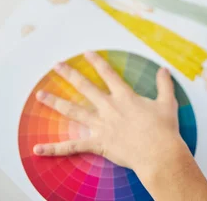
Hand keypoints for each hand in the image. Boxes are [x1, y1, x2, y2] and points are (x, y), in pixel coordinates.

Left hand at [33, 51, 185, 171]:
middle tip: (56, 65)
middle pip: (84, 87)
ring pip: (73, 111)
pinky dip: (54, 149)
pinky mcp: (98, 143)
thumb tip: (164, 70)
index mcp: (125, 96)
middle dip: (69, 74)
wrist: (159, 153)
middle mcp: (109, 107)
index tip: (86, 53)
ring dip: (55, 102)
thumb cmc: (164, 129)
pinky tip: (38, 149)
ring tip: (40, 95)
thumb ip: (164, 85)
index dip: (96, 62)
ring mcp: (101, 125)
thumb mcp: (167, 103)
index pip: (108, 73)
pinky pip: (72, 146)